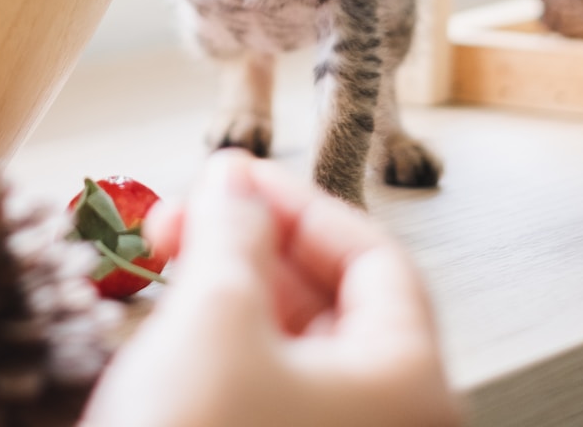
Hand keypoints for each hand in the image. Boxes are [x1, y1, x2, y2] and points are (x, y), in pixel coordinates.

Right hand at [83, 151, 458, 426]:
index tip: (232, 177)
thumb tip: (233, 184)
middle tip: (188, 219)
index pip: (377, 260)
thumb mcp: (212, 315)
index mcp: (413, 387)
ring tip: (169, 274)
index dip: (296, 204)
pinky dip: (226, 360)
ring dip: (233, 302)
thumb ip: (232, 231)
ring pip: (300, 359)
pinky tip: (170, 344)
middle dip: (257, 251)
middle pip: (341, 310)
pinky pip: (271, 404)